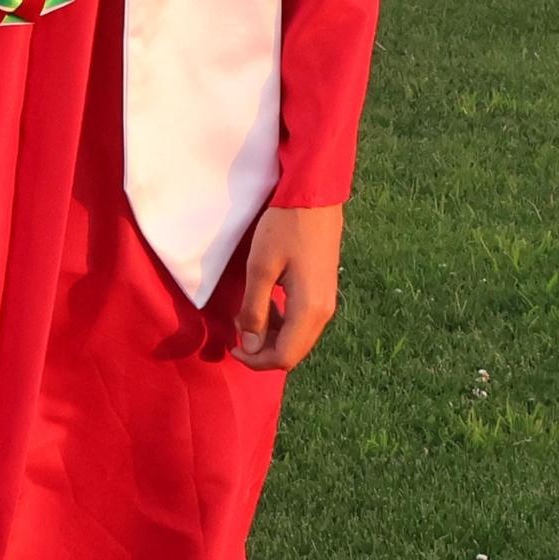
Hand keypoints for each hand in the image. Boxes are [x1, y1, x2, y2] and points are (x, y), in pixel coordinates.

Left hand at [233, 203, 342, 370]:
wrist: (312, 199)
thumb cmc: (283, 228)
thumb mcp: (260, 268)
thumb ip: (254, 310)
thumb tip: (250, 347)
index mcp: (309, 311)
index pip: (284, 357)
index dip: (256, 360)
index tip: (231, 348)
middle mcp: (324, 314)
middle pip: (293, 352)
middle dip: (262, 349)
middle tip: (237, 327)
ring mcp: (326, 303)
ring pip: (297, 337)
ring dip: (270, 334)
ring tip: (246, 312)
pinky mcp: (323, 292)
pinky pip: (301, 321)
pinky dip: (281, 320)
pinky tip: (265, 300)